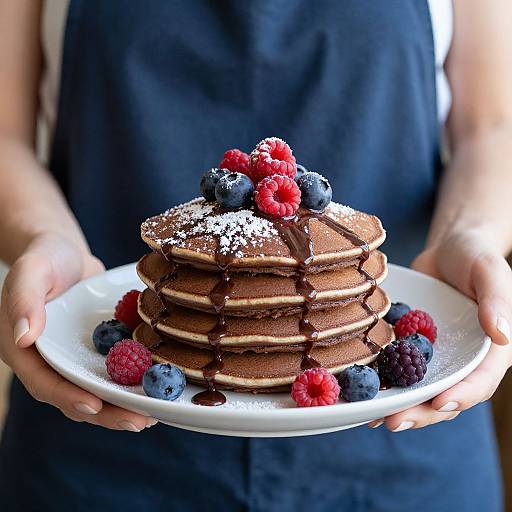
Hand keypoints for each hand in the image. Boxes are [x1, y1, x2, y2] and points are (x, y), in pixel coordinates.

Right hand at [0, 232, 156, 431]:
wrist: (68, 252)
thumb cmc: (44, 257)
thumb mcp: (30, 271)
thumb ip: (24, 301)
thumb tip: (23, 338)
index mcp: (26, 351)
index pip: (44, 383)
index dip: (68, 397)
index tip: (94, 406)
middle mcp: (52, 362)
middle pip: (76, 395)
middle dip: (107, 413)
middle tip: (138, 422)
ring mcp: (76, 358)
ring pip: (99, 389)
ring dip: (124, 405)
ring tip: (154, 414)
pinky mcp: (98, 351)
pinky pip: (116, 371)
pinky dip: (134, 382)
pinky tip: (160, 388)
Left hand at [369, 229, 511, 430]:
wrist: (448, 248)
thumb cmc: (475, 255)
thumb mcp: (489, 271)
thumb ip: (497, 301)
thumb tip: (501, 334)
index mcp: (493, 349)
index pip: (482, 380)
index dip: (463, 395)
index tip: (440, 403)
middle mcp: (465, 359)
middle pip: (447, 393)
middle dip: (422, 412)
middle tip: (393, 422)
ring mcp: (439, 356)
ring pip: (422, 389)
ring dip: (400, 406)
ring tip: (373, 418)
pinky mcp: (415, 348)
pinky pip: (400, 369)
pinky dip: (385, 383)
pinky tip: (363, 395)